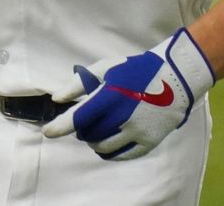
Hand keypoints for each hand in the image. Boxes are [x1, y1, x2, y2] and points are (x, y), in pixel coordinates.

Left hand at [42, 28, 214, 159]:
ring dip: (93, 141)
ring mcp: (137, 132)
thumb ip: (79, 84)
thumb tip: (57, 98)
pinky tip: (108, 142)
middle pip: (89, 134)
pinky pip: (122, 155)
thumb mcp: (106, 68)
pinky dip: (109, 151)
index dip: (61, 126)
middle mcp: (123, 117)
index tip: (48, 132)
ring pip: (103, 147)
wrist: (175, 79)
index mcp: (110, 96)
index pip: (79, 117)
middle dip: (81, 129)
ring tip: (96, 131)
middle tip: (85, 121)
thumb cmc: (135, 70)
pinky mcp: (149, 142)